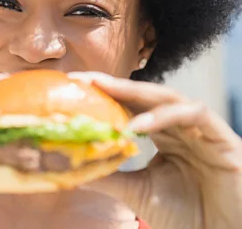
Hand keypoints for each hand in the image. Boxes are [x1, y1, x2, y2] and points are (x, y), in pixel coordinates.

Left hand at [68, 72, 241, 228]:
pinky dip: (164, 116)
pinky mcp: (222, 138)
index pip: (131, 106)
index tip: (74, 86)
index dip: (105, 94)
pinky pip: (194, 114)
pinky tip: (138, 125)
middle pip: (145, 95)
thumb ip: (110, 177)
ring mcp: (201, 129)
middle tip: (84, 79)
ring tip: (105, 93)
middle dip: (114, 84)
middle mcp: (181, 126)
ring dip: (135, 94)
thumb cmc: (187, 215)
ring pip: (168, 97)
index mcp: (163, 134)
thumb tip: (72, 169)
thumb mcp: (138, 192)